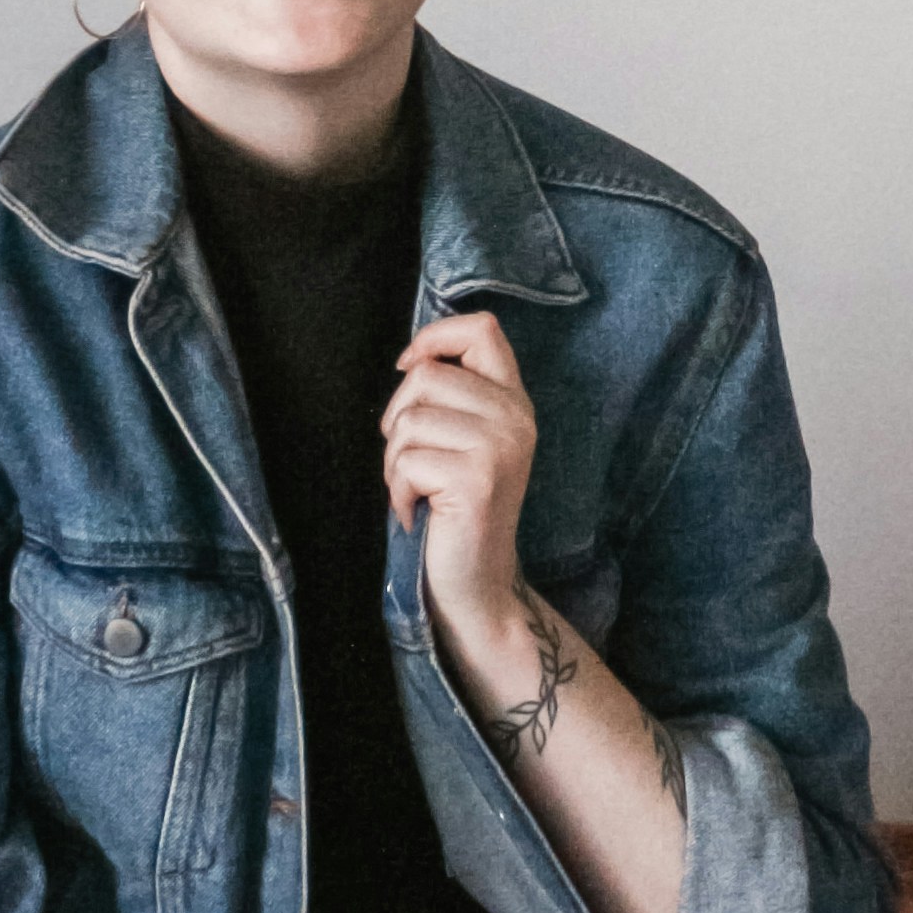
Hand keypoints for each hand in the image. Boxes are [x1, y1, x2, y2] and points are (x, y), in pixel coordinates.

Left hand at [383, 309, 537, 638]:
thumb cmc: (453, 509)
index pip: (482, 329)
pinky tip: (418, 512)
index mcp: (515, 401)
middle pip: (426, 375)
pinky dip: (397, 490)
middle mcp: (517, 417)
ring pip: (409, 419)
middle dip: (399, 419)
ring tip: (418, 490)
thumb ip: (454, 396)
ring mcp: (500, 447)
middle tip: (413, 464)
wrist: (476, 583)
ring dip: (395, 461)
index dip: (435, 336)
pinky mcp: (477, 479)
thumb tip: (411, 359)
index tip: (410, 369)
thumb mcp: (464, 440)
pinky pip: (407, 460)